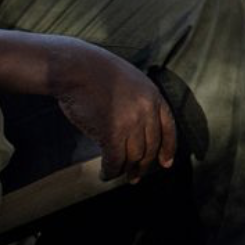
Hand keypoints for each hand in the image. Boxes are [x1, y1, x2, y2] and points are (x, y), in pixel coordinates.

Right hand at [48, 40, 176, 183]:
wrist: (76, 68)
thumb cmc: (96, 74)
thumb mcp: (130, 82)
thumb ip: (139, 104)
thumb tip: (137, 134)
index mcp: (154, 96)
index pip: (168, 128)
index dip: (168, 148)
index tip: (166, 164)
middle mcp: (147, 110)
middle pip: (151, 147)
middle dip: (144, 165)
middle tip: (136, 177)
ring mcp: (131, 121)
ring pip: (134, 156)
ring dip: (125, 170)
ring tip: (117, 174)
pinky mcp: (112, 132)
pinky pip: (115, 160)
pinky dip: (111, 171)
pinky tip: (105, 174)